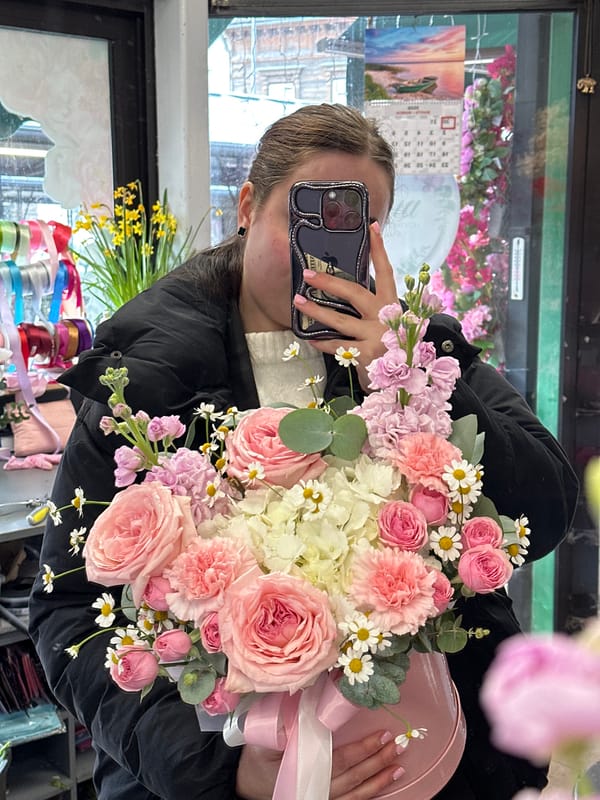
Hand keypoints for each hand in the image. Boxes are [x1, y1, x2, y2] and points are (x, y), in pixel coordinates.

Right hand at [236, 729, 404, 799]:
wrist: (247, 786)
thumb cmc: (258, 760)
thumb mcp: (264, 740)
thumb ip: (282, 726)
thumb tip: (303, 702)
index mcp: (305, 770)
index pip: (340, 760)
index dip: (363, 749)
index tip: (382, 735)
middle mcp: (317, 789)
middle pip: (353, 776)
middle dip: (378, 760)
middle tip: (398, 745)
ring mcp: (321, 798)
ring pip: (356, 793)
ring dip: (379, 779)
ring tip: (398, 766)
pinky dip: (368, 794)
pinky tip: (382, 784)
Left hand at [292, 222, 398, 391]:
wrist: (404, 384)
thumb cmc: (393, 350)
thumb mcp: (391, 325)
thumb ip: (375, 309)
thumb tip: (346, 290)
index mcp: (393, 306)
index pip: (387, 272)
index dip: (379, 250)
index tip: (371, 227)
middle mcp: (386, 318)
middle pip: (355, 293)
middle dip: (329, 282)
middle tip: (308, 274)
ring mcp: (376, 337)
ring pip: (339, 320)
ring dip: (316, 310)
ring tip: (298, 301)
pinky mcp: (365, 356)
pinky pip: (336, 345)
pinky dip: (321, 342)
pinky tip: (308, 336)